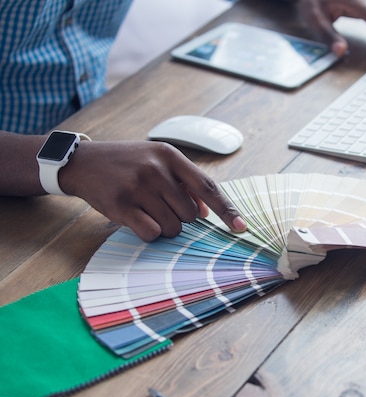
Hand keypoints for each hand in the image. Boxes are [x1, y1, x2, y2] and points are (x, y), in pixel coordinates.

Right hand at [59, 140, 246, 241]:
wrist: (84, 162)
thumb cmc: (129, 163)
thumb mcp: (158, 161)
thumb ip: (185, 182)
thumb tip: (206, 211)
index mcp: (171, 156)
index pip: (207, 187)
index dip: (227, 210)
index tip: (242, 227)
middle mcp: (156, 169)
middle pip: (190, 214)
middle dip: (180, 217)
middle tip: (159, 204)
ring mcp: (138, 187)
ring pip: (173, 227)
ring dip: (165, 226)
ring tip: (146, 209)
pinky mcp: (121, 205)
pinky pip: (152, 233)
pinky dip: (149, 233)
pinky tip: (136, 218)